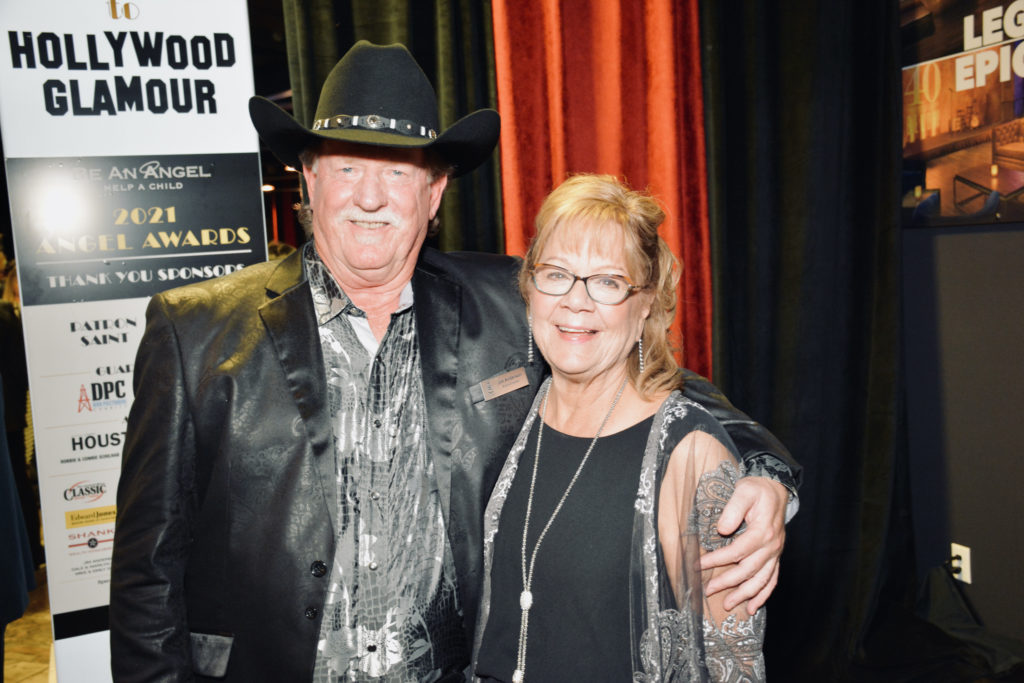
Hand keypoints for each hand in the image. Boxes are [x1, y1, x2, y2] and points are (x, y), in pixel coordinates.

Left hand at [700, 476, 787, 613]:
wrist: (775, 489)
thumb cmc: (757, 490)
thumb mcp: (744, 491)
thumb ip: (733, 509)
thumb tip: (723, 529)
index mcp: (763, 531)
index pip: (737, 551)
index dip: (717, 560)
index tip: (699, 565)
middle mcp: (772, 545)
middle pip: (748, 570)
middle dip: (727, 582)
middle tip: (708, 590)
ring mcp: (775, 553)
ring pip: (761, 579)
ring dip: (744, 594)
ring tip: (728, 604)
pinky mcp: (776, 556)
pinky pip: (772, 579)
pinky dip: (763, 595)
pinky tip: (753, 606)